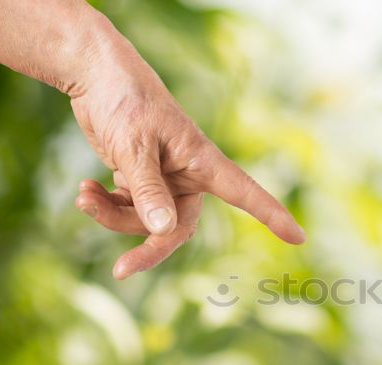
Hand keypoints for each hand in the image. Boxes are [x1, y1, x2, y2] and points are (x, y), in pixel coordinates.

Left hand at [70, 29, 305, 278]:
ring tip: (83, 195)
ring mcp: (164, 181)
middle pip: (178, 229)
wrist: (95, 76)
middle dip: (147, 246)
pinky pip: (127, 210)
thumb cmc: (123, 102)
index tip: (299, 237)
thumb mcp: (133, 146)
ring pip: (146, 222)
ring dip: (112, 218)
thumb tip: (165, 231)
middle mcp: (188, 176)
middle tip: (120, 272)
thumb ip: (147, 190)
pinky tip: (84, 190)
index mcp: (201, 162)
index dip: (272, 215)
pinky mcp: (140, 180)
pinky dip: (104, 206)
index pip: (245, 193)